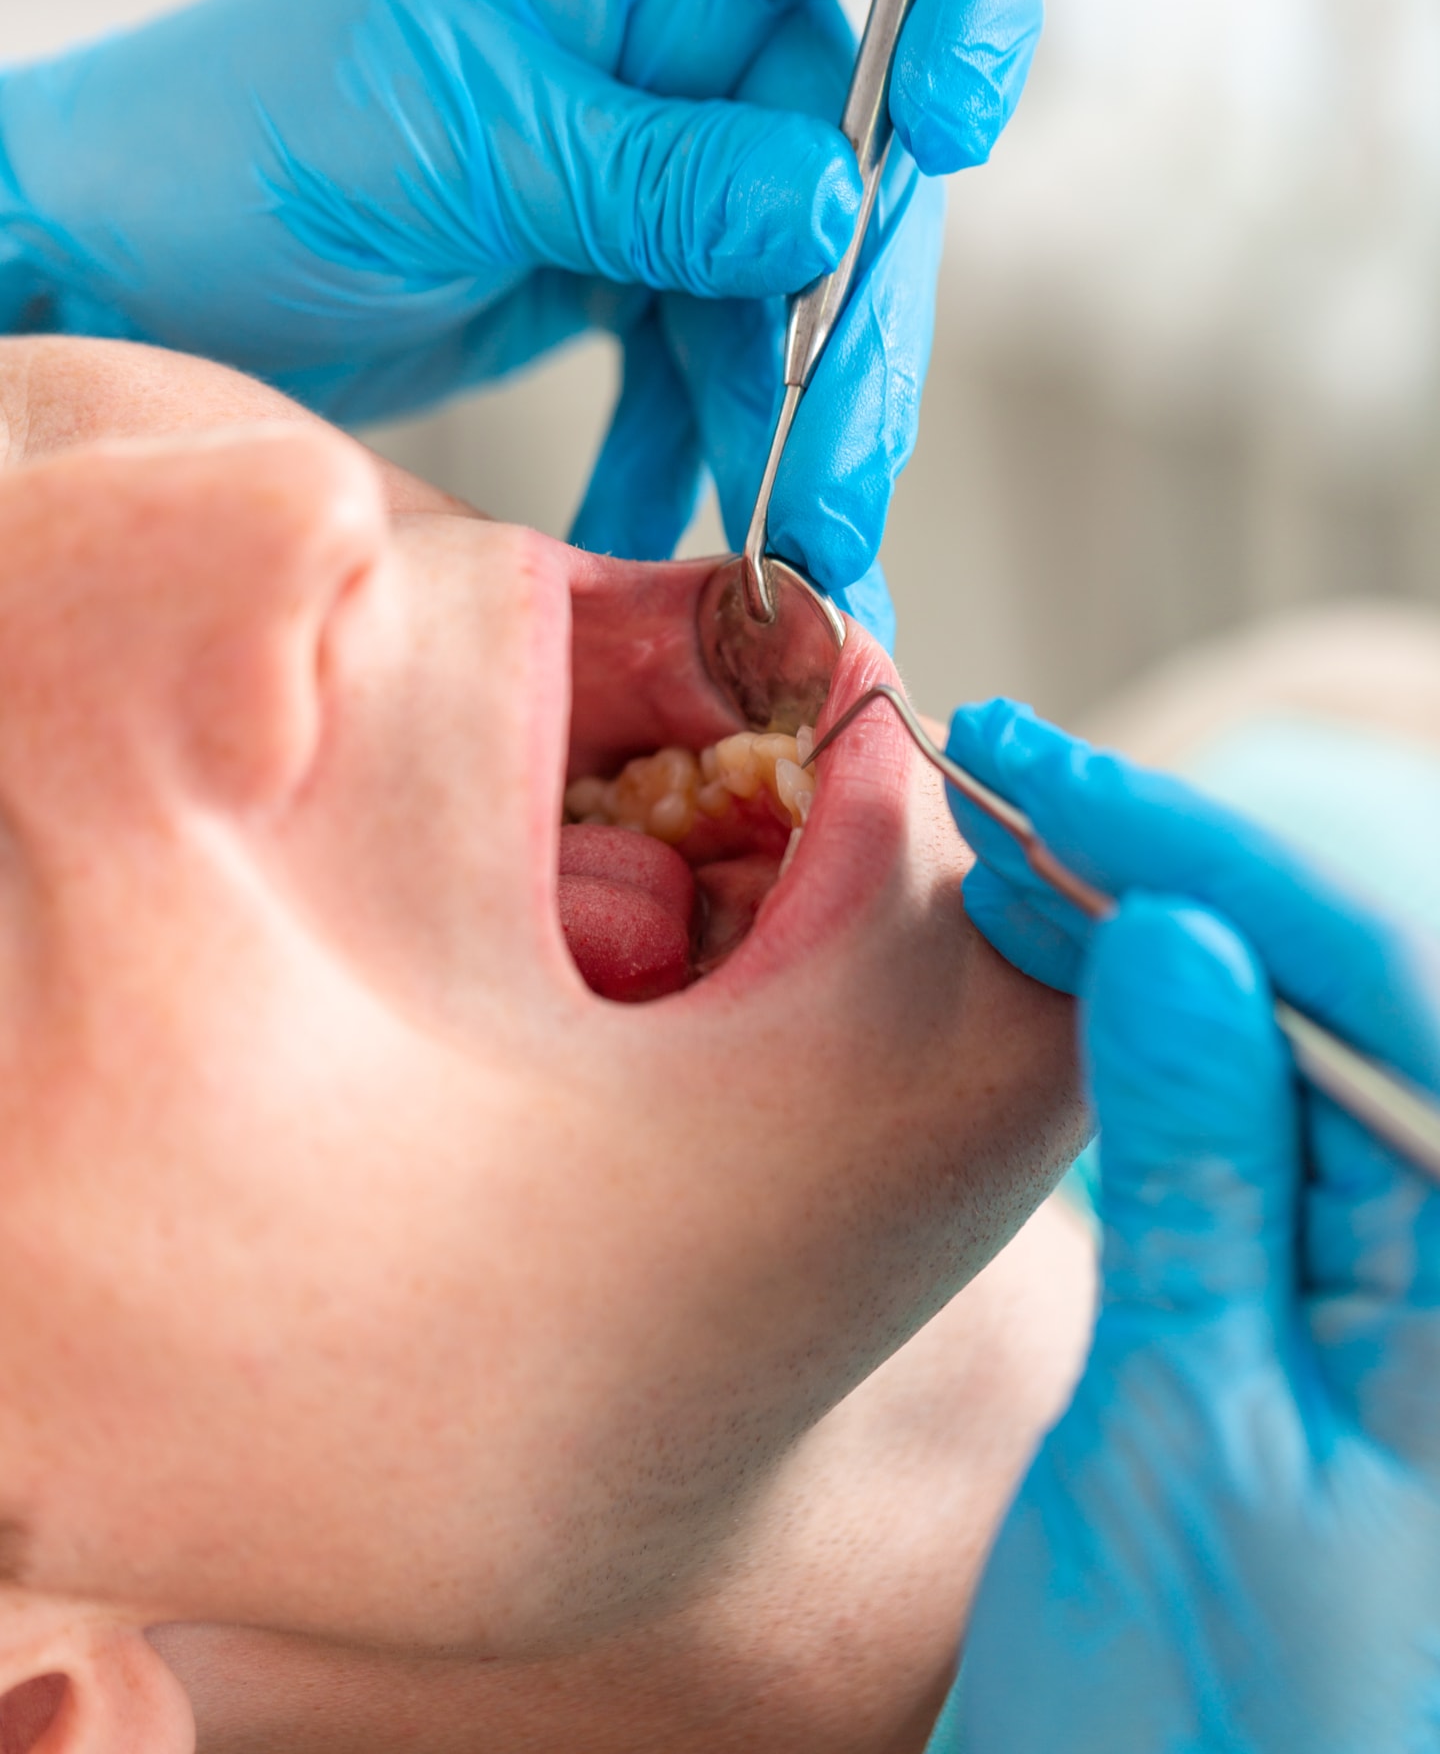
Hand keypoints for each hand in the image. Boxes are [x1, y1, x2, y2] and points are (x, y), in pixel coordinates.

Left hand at [0, 0, 1040, 637]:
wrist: (128, 261)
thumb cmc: (241, 137)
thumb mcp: (459, 138)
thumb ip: (655, 170)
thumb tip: (837, 203)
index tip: (951, 135)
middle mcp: (666, 48)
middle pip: (852, 169)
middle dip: (851, 342)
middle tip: (832, 494)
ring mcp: (646, 167)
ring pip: (788, 302)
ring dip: (793, 446)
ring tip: (784, 582)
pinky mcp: (610, 274)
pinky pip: (700, 378)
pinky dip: (696, 473)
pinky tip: (676, 558)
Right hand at [931, 703, 1439, 1753]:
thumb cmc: (1208, 1736)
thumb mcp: (1197, 1437)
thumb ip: (1205, 1182)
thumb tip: (1186, 946)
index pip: (1387, 1002)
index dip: (1215, 866)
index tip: (1060, 781)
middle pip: (1339, 1004)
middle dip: (1173, 874)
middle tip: (1010, 778)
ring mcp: (1382, 1292)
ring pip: (1277, 1051)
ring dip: (1141, 938)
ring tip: (1004, 851)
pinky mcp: (1297, 1313)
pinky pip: (1233, 1134)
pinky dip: (1133, 1044)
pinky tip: (1052, 963)